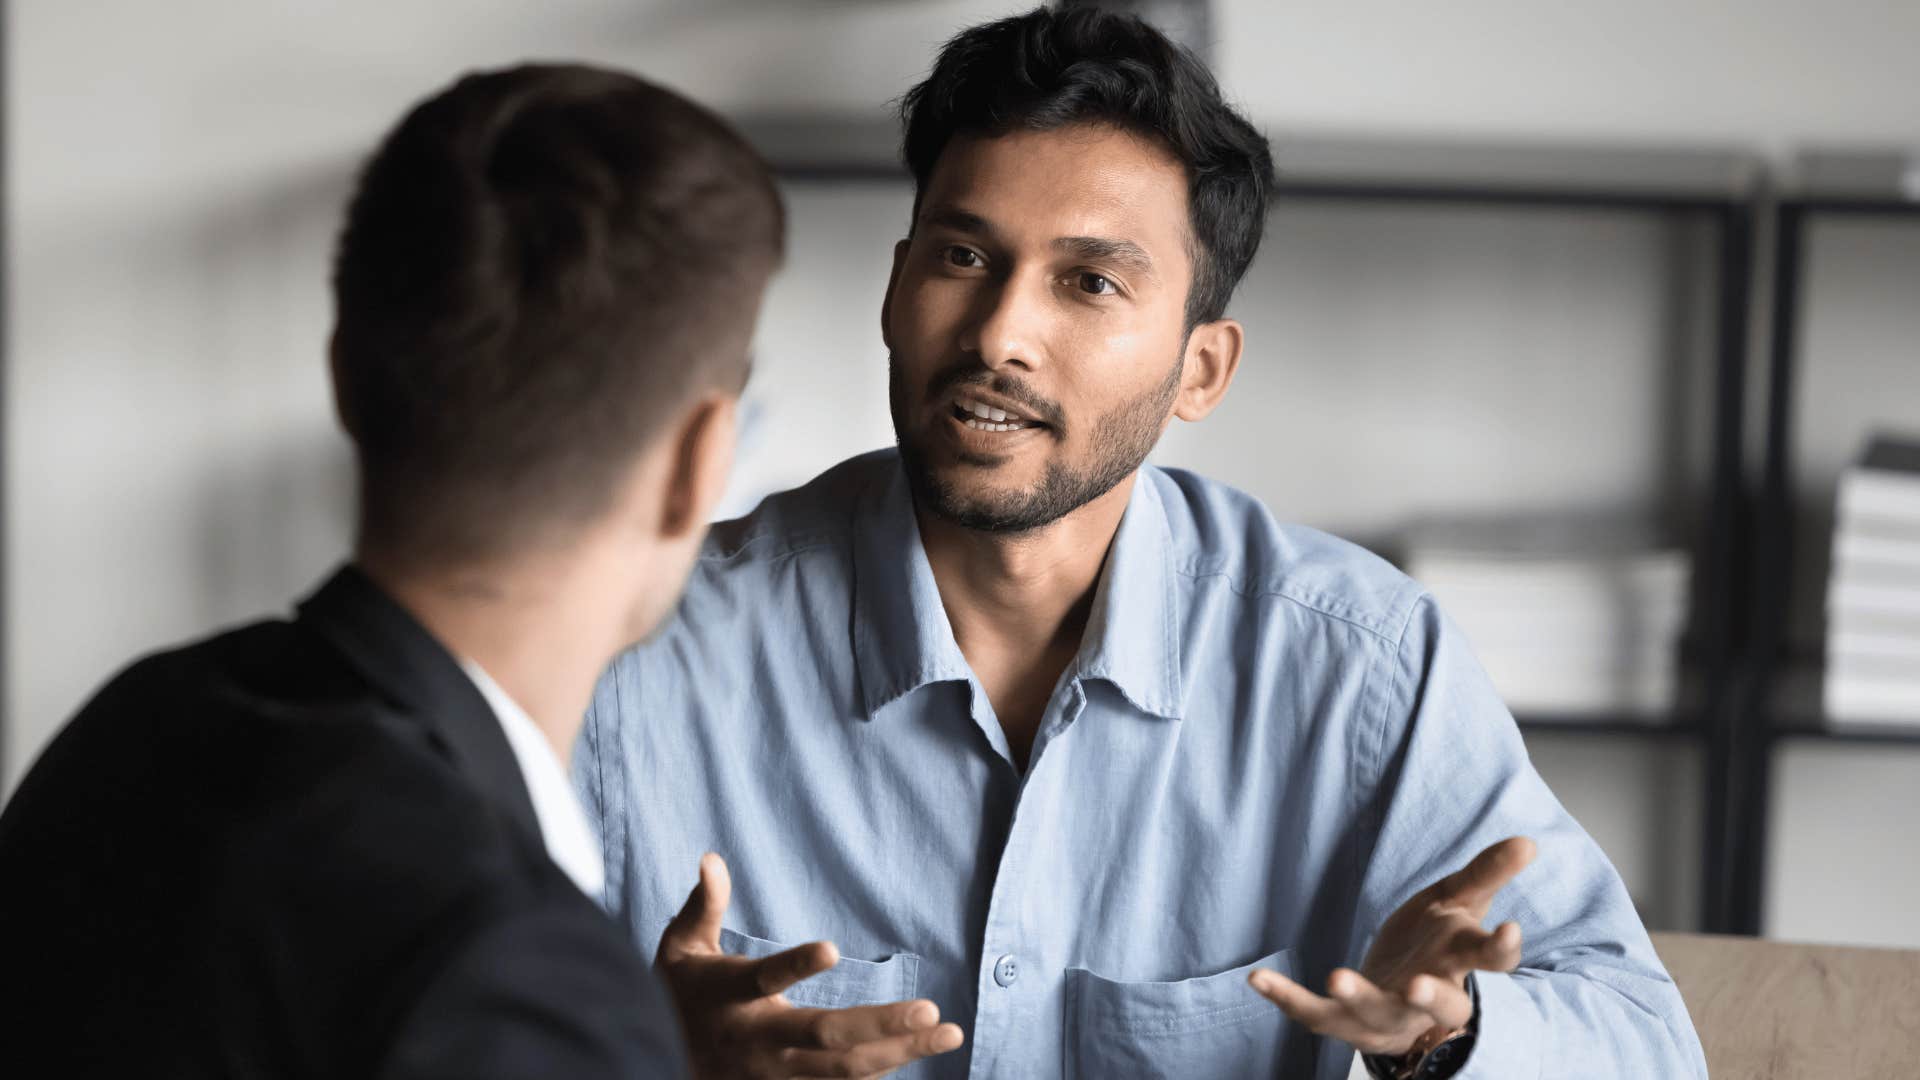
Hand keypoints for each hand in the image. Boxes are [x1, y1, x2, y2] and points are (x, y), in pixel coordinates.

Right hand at [656, 853, 964, 1078]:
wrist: (654, 1064)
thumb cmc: (680, 995)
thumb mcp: (678, 948)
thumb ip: (702, 905)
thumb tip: (711, 857)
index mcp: (729, 997)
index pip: (763, 979)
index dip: (793, 965)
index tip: (831, 947)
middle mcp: (757, 1041)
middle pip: (824, 1037)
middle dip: (880, 1026)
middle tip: (931, 1010)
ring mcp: (776, 1075)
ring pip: (844, 1072)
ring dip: (899, 1054)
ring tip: (946, 1032)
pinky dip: (880, 1075)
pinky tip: (917, 1053)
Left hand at [1247, 836, 1535, 1057]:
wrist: (1403, 995)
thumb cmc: (1436, 943)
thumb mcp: (1458, 903)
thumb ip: (1486, 874)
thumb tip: (1527, 841)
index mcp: (1459, 964)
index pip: (1488, 963)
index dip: (1500, 950)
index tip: (1509, 929)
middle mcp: (1427, 999)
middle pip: (1439, 1006)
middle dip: (1429, 999)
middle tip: (1416, 987)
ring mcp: (1385, 1015)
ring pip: (1375, 1015)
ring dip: (1357, 998)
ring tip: (1337, 976)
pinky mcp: (1344, 1021)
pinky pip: (1314, 1015)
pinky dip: (1286, 998)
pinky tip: (1257, 979)